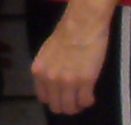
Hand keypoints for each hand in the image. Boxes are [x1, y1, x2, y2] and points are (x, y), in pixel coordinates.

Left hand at [30, 2, 109, 116]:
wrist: (82, 23)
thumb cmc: (66, 33)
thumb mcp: (47, 53)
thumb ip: (48, 70)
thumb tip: (53, 83)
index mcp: (39, 72)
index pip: (43, 98)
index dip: (54, 99)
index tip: (62, 96)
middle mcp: (50, 79)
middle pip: (56, 106)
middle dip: (66, 106)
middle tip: (75, 100)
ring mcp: (68, 82)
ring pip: (71, 108)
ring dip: (77, 106)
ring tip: (83, 99)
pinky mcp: (85, 81)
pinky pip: (85, 101)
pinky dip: (88, 101)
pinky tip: (90, 95)